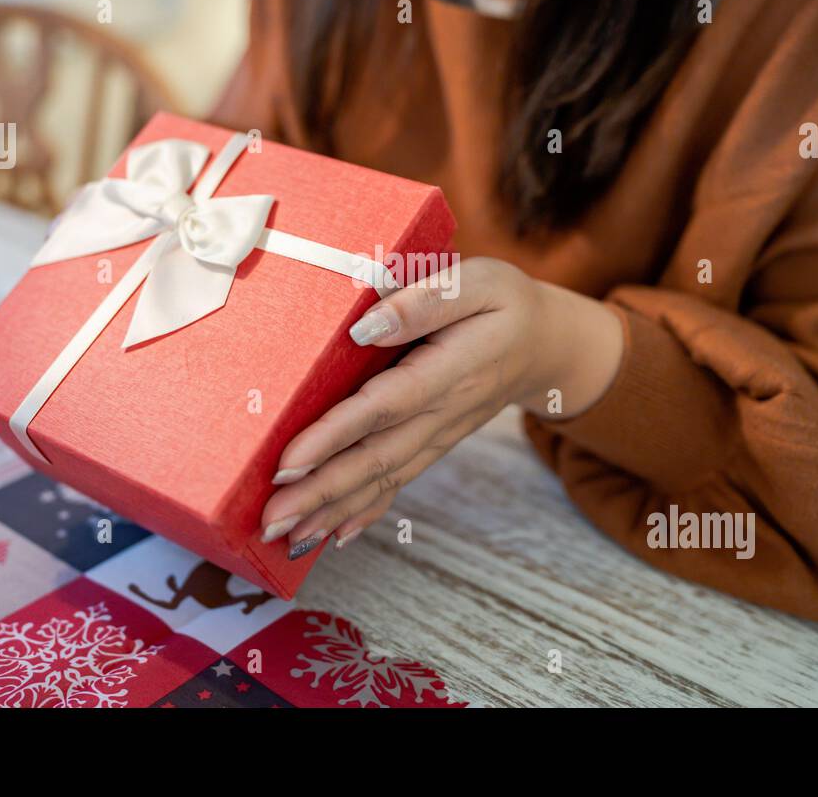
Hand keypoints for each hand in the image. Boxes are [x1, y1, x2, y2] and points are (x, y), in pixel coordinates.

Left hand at [258, 256, 624, 558]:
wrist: (548, 344)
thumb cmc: (506, 303)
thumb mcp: (478, 282)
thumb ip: (423, 301)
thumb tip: (364, 326)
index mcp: (450, 369)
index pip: (384, 407)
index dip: (335, 436)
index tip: (288, 462)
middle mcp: (444, 413)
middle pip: (376, 458)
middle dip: (320, 492)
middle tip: (269, 519)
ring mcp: (440, 435)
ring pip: (383, 478)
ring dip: (332, 509)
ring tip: (283, 535)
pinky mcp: (435, 443)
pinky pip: (398, 482)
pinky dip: (365, 511)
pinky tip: (332, 535)